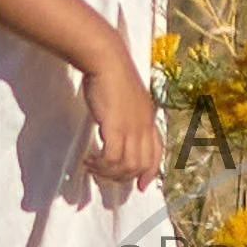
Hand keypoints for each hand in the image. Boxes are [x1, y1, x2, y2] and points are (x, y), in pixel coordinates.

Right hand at [79, 45, 165, 187]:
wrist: (107, 61)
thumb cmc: (113, 76)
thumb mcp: (128, 99)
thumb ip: (127, 115)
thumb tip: (117, 128)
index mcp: (150, 120)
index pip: (157, 153)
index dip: (151, 172)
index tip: (140, 185)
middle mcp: (145, 127)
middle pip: (142, 164)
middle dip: (124, 177)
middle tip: (105, 175)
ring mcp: (132, 128)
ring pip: (127, 165)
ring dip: (109, 173)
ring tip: (93, 167)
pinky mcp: (115, 127)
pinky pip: (112, 158)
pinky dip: (101, 165)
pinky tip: (89, 160)